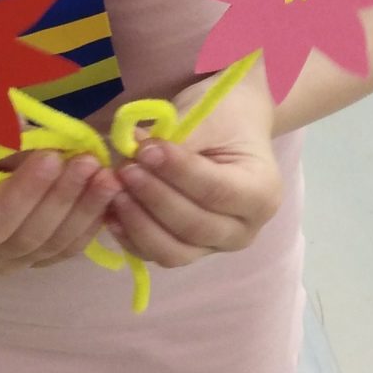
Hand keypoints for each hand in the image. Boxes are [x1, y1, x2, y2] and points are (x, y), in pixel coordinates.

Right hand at [0, 145, 120, 277]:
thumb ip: (7, 146)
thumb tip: (54, 151)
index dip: (24, 193)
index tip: (52, 157)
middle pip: (24, 240)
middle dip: (62, 199)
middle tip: (89, 162)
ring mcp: (5, 265)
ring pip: (50, 248)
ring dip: (83, 210)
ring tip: (106, 175)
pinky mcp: (34, 263)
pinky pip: (66, 251)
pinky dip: (90, 223)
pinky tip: (108, 196)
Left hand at [104, 75, 282, 270]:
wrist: (231, 129)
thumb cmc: (224, 117)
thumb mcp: (208, 117)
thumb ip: (177, 139)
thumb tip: (134, 150)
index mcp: (262, 193)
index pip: (216, 191)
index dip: (178, 173)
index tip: (146, 149)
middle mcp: (244, 230)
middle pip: (194, 226)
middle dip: (154, 198)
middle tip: (125, 169)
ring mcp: (215, 246)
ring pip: (174, 251)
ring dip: (139, 223)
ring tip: (115, 191)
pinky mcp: (189, 251)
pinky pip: (156, 254)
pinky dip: (131, 237)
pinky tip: (111, 212)